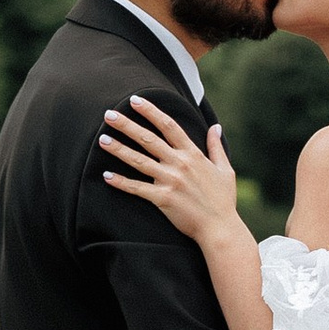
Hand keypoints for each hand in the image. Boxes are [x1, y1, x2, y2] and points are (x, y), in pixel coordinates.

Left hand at [100, 98, 244, 246]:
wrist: (220, 228)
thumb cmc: (224, 200)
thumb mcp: (225, 170)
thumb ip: (216, 147)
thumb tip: (216, 127)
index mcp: (193, 155)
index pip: (169, 126)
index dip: (151, 112)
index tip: (135, 101)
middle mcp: (180, 164)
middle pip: (148, 139)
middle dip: (127, 125)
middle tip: (108, 114)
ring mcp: (170, 181)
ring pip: (139, 160)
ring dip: (119, 149)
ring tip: (102, 139)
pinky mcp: (163, 199)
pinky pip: (138, 188)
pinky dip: (122, 182)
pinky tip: (107, 176)